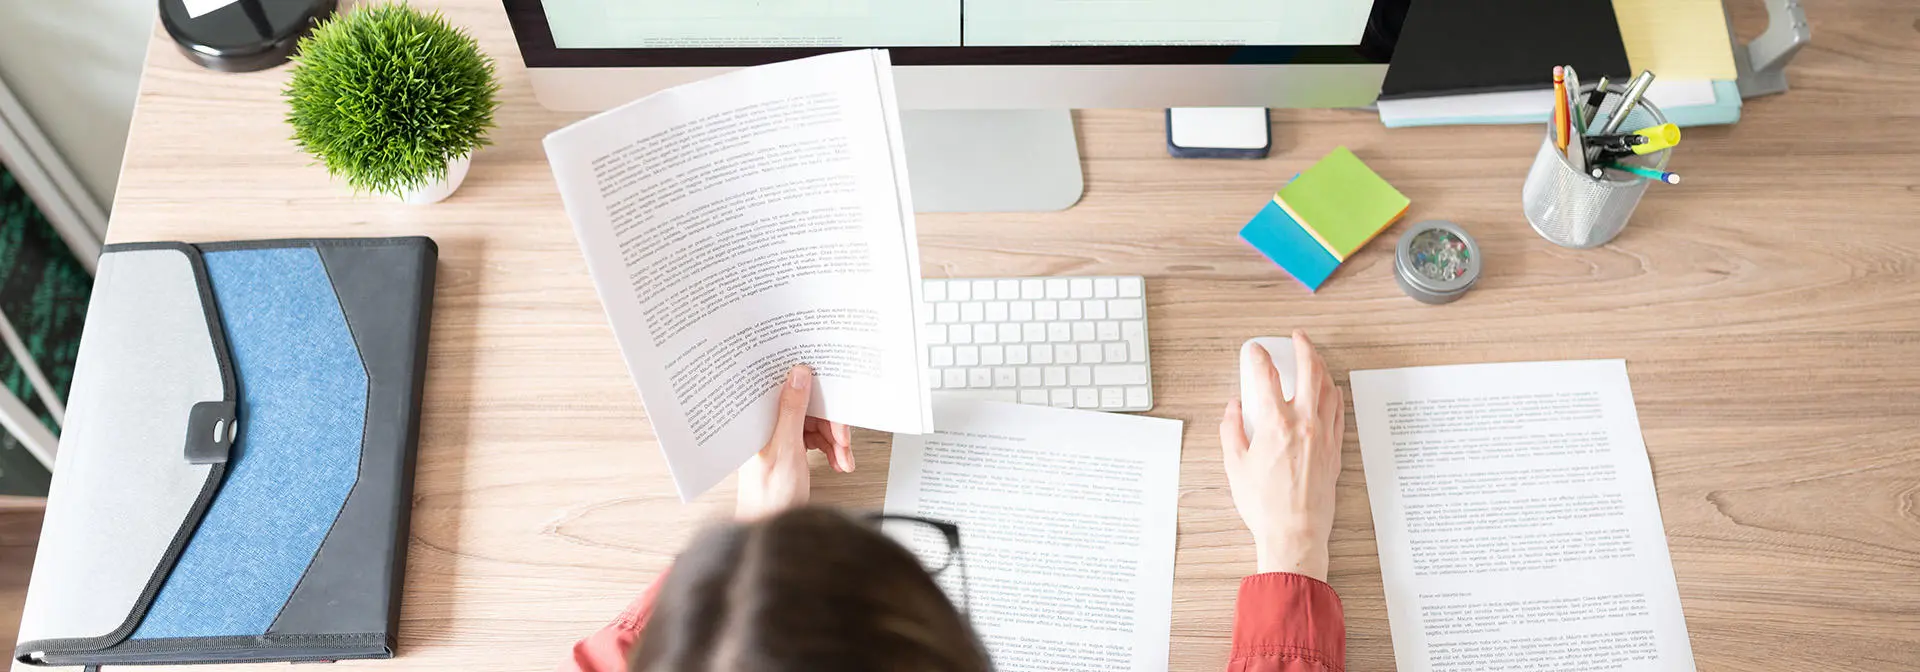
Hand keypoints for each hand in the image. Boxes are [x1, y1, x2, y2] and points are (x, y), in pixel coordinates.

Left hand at [736, 365, 853, 519]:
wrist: (771, 526)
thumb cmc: (768, 497)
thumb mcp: (785, 448)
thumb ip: (792, 410)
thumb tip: (798, 376)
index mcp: (758, 420)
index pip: (787, 390)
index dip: (811, 388)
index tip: (832, 392)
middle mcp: (767, 425)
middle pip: (807, 408)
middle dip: (830, 424)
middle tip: (842, 439)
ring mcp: (779, 437)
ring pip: (816, 424)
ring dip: (834, 440)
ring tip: (842, 457)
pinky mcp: (789, 449)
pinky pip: (816, 439)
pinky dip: (831, 449)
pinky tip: (838, 461)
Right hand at [1219, 330, 1345, 580]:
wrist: (1295, 532)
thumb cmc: (1264, 504)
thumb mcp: (1234, 465)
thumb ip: (1231, 429)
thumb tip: (1233, 406)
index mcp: (1275, 424)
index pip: (1267, 376)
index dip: (1258, 357)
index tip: (1254, 350)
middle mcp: (1304, 424)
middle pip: (1309, 371)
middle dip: (1304, 347)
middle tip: (1298, 337)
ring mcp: (1324, 435)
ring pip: (1329, 388)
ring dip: (1321, 367)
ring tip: (1314, 358)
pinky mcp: (1335, 449)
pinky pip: (1339, 411)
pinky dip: (1334, 394)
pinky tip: (1330, 390)